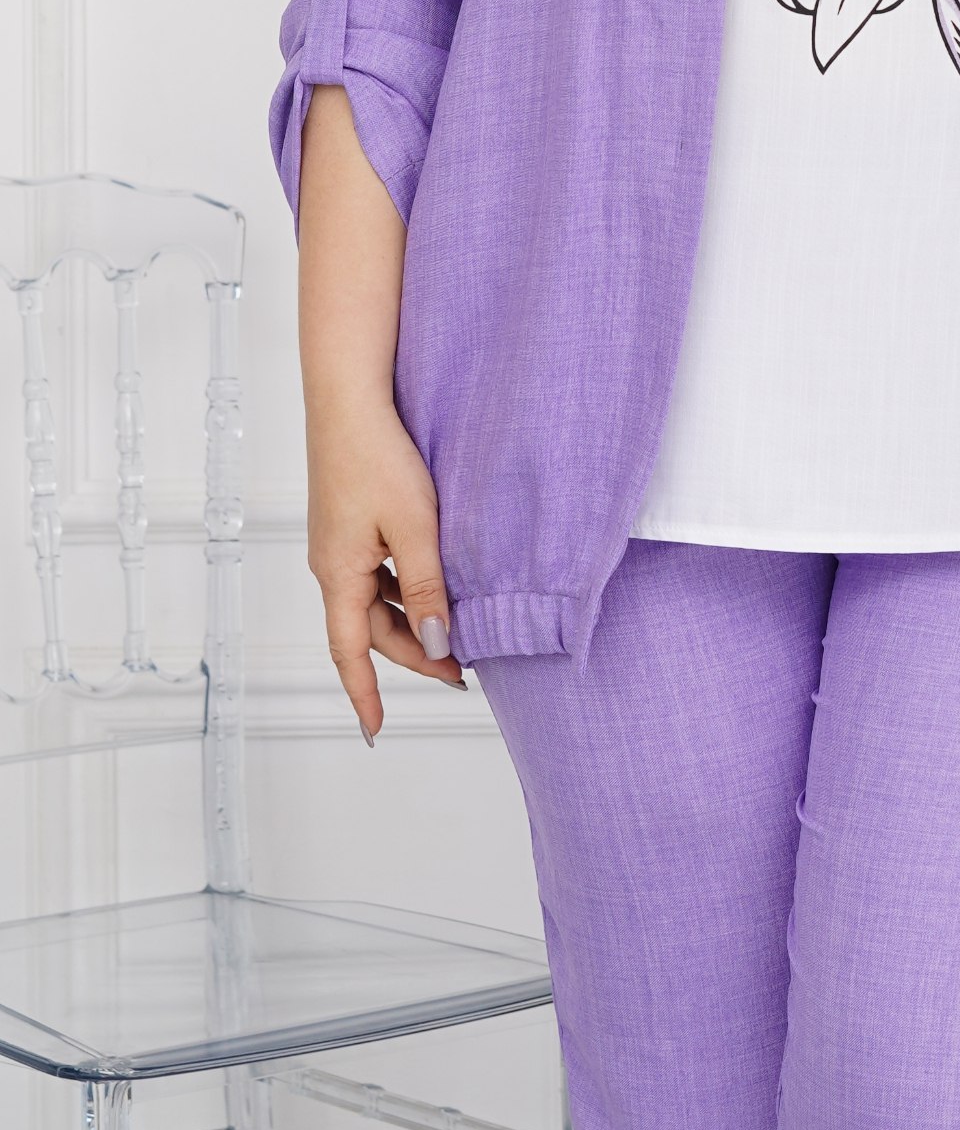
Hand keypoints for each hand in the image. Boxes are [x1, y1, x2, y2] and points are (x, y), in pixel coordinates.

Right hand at [306, 396, 466, 740]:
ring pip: (377, 599)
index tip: (375, 730)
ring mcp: (339, 542)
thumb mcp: (415, 528)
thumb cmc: (378, 456)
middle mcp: (332, 564)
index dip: (364, 694)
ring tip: (455, 629)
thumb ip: (429, 590)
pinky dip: (405, 587)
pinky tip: (435, 581)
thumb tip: (440, 645)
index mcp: (339, 574)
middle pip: (371, 628)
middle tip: (459, 670)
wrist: (350, 399)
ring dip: (411, 619)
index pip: (351, 653)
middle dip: (412, 653)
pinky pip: (377, 571)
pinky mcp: (350, 521)